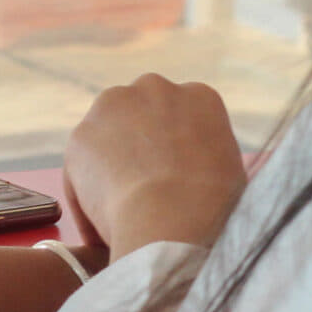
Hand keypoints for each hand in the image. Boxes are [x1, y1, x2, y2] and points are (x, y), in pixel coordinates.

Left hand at [65, 75, 250, 259]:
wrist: (173, 216)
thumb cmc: (213, 207)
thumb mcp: (230, 171)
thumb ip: (206, 156)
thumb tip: (191, 173)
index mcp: (199, 96)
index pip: (181, 115)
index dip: (174, 148)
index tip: (172, 176)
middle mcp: (155, 88)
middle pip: (141, 114)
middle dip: (138, 145)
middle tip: (143, 189)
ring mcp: (114, 105)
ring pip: (107, 136)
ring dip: (109, 164)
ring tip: (121, 210)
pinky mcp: (81, 133)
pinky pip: (83, 168)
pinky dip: (88, 195)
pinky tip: (104, 223)